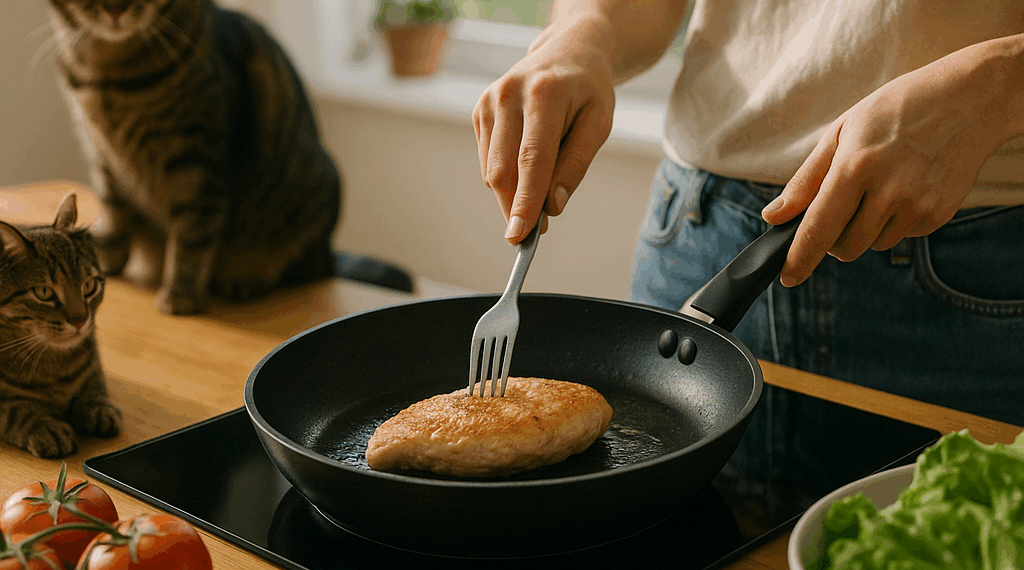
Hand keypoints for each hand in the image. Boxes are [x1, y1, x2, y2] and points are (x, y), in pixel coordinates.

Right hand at [473, 20, 615, 243]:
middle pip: (503, 170)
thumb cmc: (588, 89)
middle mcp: (508, 95)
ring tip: (540, 193)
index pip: (531, 159)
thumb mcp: (599, 123)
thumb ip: (576, 164)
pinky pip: (488, 161)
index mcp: (543, 95)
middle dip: (516, 207)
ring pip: (491, 171)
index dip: (525, 201)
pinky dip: (507, 176)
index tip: (520, 235)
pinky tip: (528, 165)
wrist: (567, 49)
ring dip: (512, 195)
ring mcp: (489, 102)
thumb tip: (553, 206)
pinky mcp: (480, 112)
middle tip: (535, 231)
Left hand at [762, 37, 1023, 286]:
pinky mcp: (939, 213)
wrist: (970, 98)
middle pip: (845, 247)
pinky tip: (906, 187)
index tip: (787, 279)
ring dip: (865, 229)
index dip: (799, 258)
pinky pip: (902, 236)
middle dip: (834, 239)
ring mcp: (917, 205)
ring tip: (880, 187)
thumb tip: (774, 216)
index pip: (819, 228)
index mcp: (856, 166)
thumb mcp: (842, 132)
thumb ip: (805, 180)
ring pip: (873, 245)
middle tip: (841, 208)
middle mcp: (888, 190)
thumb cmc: (896, 110)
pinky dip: (894, 221)